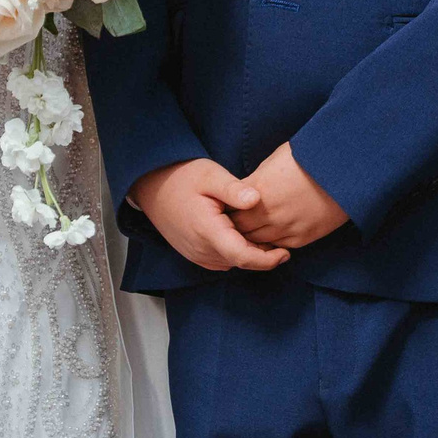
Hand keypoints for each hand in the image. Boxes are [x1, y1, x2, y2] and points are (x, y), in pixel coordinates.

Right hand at [127, 159, 289, 272]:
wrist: (152, 185)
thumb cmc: (182, 177)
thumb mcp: (210, 175)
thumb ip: (234, 189)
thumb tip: (256, 199)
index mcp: (207, 231)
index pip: (242, 256)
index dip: (267, 259)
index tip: (285, 252)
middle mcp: (200, 249)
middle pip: (239, 262)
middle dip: (263, 256)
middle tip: (282, 241)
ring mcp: (195, 254)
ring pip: (230, 263)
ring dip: (248, 254)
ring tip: (264, 235)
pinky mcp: (193, 253)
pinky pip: (220, 260)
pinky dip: (234, 253)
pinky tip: (242, 235)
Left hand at [230, 142, 349, 251]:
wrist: (345, 168)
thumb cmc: (310, 156)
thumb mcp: (275, 160)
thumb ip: (256, 180)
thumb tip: (245, 192)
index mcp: (258, 190)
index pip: (230, 209)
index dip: (228, 209)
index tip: (229, 206)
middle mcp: (269, 213)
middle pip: (240, 229)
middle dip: (237, 225)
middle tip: (238, 220)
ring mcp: (286, 228)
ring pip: (257, 242)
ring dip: (253, 236)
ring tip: (255, 228)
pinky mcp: (303, 237)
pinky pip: (278, 247)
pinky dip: (272, 243)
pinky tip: (273, 233)